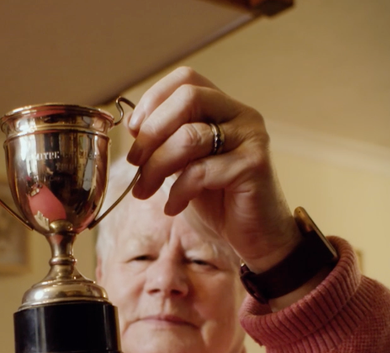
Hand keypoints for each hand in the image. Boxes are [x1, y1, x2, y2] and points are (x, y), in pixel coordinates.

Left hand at [125, 67, 298, 271]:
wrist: (256, 237)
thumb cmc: (220, 201)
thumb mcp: (185, 164)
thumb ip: (166, 141)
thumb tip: (132, 125)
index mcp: (223, 108)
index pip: (186, 79)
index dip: (153, 100)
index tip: (135, 131)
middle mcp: (241, 115)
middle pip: (188, 97)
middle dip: (152, 131)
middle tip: (136, 162)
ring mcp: (250, 138)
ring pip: (189, 136)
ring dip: (156, 166)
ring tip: (145, 191)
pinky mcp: (253, 165)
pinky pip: (201, 171)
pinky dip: (178, 192)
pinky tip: (173, 207)